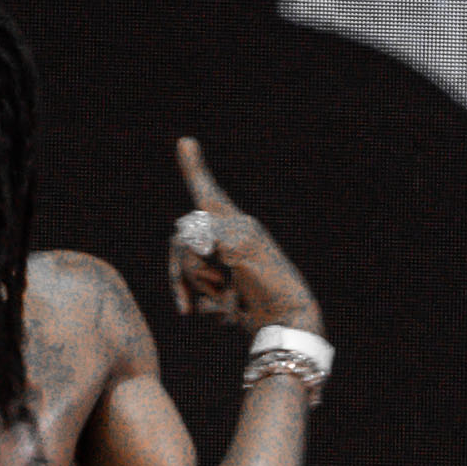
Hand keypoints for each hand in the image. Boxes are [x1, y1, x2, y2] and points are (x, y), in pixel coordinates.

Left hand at [166, 139, 318, 333]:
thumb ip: (203, 273)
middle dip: (178, 275)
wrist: (288, 322)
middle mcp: (241, 224)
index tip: (185, 143)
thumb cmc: (258, 311)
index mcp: (238, 231)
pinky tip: (230, 292)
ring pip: (187, 244)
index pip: (210, 197)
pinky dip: (202, 279)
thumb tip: (182, 247)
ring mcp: (242, 230)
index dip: (194, 169)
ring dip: (194, 281)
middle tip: (186, 309)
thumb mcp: (222, 290)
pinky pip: (198, 251)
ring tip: (223, 298)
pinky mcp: (239, 242)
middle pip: (183, 233)